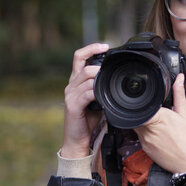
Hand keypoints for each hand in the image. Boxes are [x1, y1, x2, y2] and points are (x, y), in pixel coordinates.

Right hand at [61, 43, 108, 158]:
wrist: (78, 139)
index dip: (91, 48)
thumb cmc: (88, 120)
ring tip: (109, 86)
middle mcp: (71, 85)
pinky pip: (87, 93)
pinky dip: (97, 93)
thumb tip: (116, 77)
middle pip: (85, 66)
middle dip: (101, 68)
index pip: (79, 56)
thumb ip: (102, 87)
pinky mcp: (72, 105)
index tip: (105, 46)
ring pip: (87, 78)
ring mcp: (70, 95)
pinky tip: (104, 98)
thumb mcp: (97, 99)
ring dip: (100, 80)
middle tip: (112, 74)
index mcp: (76, 81)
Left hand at [134, 74, 185, 173]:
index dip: (142, 103)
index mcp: (159, 117)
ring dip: (144, 122)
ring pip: (136, 125)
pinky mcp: (145, 149)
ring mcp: (145, 140)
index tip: (148, 103)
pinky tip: (158, 136)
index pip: (140, 106)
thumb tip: (180, 79)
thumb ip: (179, 95)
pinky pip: (140, 137)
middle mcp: (149, 129)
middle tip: (157, 114)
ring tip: (158, 125)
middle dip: (144, 112)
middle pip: (137, 114)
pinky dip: (146, 134)